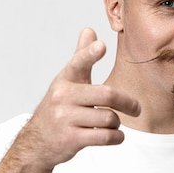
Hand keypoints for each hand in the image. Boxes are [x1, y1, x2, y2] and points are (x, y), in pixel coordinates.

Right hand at [12, 28, 139, 169]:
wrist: (37, 142)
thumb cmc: (59, 107)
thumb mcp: (67, 81)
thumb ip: (81, 57)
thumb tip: (89, 30)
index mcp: (65, 79)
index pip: (78, 63)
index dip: (89, 54)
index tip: (101, 46)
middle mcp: (62, 97)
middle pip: (107, 95)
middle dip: (128, 103)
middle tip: (136, 108)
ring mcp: (64, 118)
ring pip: (109, 118)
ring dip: (118, 123)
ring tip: (114, 124)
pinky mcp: (70, 139)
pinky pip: (104, 136)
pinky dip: (117, 138)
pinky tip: (115, 136)